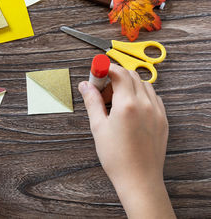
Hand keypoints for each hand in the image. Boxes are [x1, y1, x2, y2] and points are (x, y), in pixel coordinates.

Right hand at [78, 64, 174, 218]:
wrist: (139, 179)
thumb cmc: (117, 157)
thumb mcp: (98, 127)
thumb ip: (92, 102)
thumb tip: (85, 85)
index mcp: (127, 104)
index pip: (119, 72)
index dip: (105, 68)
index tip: (96, 72)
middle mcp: (145, 104)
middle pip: (131, 76)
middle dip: (115, 77)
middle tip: (101, 91)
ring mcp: (157, 111)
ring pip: (143, 84)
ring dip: (128, 85)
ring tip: (114, 102)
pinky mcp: (163, 119)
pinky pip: (153, 97)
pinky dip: (140, 95)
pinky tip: (129, 109)